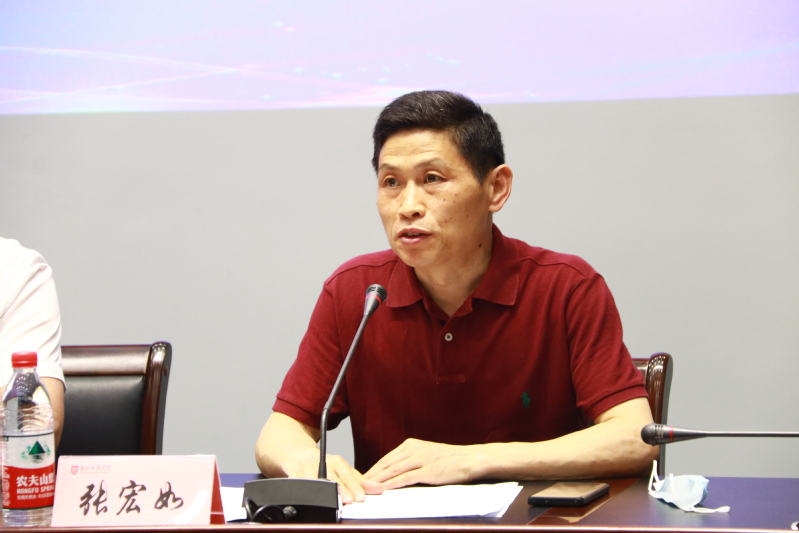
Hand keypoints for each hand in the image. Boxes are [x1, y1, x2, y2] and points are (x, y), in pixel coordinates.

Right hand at [282, 448, 382, 503]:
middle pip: (334, 479)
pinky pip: (303, 485)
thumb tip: (379, 489)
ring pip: (319, 482)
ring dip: (326, 492)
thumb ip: (361, 481)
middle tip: (350, 500)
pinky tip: (314, 499)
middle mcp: (324, 464)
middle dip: (342, 490)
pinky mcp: (296, 476)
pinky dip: (309, 492)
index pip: (348, 475)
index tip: (360, 497)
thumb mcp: (344, 470)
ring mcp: (310, 470)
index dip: (354, 487)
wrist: (301, 458)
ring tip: (334, 501)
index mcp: (338, 462)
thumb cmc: (327, 466)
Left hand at [364, 439, 486, 488]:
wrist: (469, 459)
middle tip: (358, 485)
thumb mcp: (427, 454)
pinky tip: (384, 489)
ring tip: (366, 489)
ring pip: (392, 471)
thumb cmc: (449, 459)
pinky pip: (405, 478)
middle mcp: (413, 449)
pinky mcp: (427, 471)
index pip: (386, 458)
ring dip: (377, 481)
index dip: (373, 469)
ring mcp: (420, 459)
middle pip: (386, 464)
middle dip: (371, 475)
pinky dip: (392, 484)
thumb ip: (411, 460)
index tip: (362, 477)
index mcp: (411, 445)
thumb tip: (396, 471)